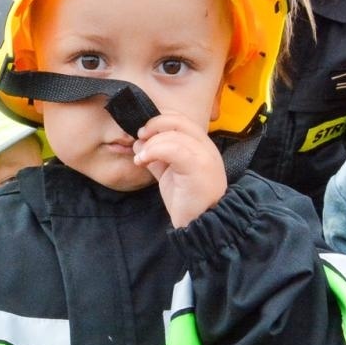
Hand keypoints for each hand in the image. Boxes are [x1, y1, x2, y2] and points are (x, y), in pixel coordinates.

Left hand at [134, 113, 227, 227]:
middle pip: (178, 120)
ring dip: (150, 144)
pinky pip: (173, 148)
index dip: (158, 121)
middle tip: (140, 139)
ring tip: (140, 159)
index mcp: (201, 146)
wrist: (201, 225)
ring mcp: (204, 156)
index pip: (180, 120)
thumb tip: (139, 143)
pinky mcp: (198, 166)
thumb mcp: (169, 174)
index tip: (143, 134)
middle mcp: (206, 147)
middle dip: (153, 126)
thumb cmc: (187, 202)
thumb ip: (158, 157)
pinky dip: (153, 151)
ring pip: (173, 134)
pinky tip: (143, 161)